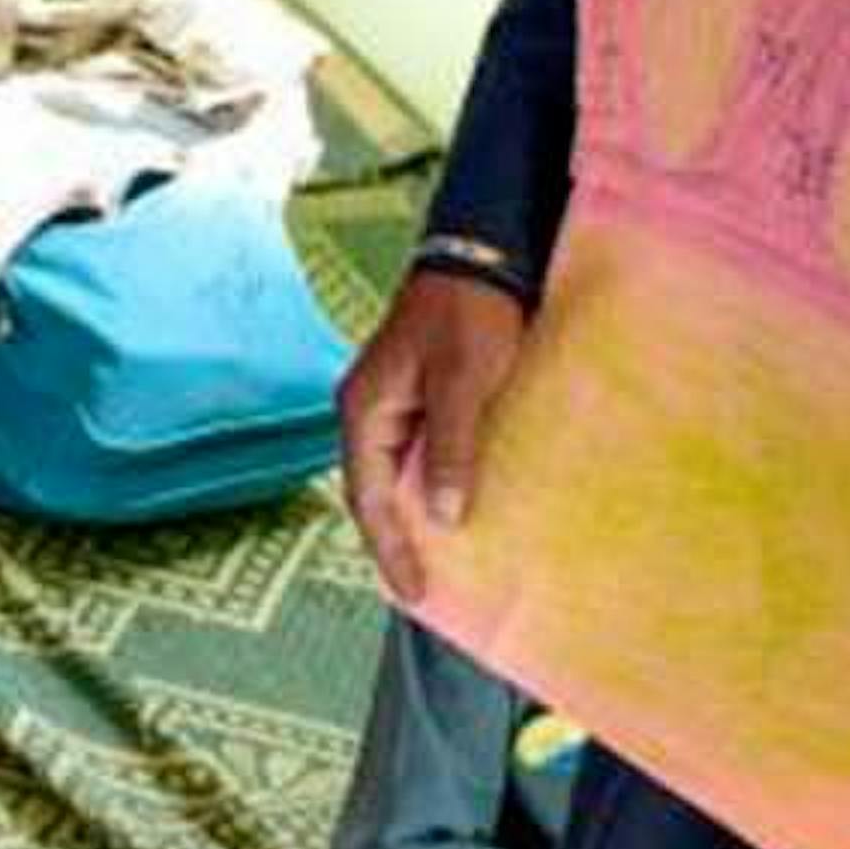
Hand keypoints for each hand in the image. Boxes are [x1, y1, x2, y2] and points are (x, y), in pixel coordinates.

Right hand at [336, 266, 527, 602]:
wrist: (483, 256)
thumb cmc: (471, 315)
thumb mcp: (464, 383)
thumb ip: (452, 449)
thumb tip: (443, 515)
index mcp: (366, 410)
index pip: (369, 498)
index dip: (390, 549)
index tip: (414, 592)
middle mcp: (369, 412)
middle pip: (374, 493)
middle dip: (396, 542)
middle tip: (424, 592)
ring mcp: (393, 404)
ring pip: (395, 477)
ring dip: (413, 519)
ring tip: (438, 564)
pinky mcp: (420, 397)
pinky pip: (417, 456)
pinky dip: (430, 489)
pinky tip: (453, 512)